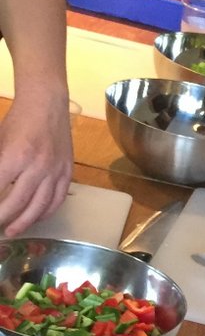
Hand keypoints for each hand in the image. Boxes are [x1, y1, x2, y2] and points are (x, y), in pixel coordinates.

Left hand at [0, 87, 72, 234]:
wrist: (46, 104)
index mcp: (15, 156)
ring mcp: (55, 170)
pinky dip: (46, 212)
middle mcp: (37, 166)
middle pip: (17, 203)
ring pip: (39, 206)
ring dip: (24, 222)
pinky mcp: (67, 171)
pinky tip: (36, 218)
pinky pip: (57, 199)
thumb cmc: (17, 121)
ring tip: (12, 231)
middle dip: (2, 218)